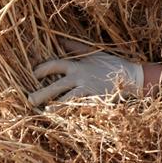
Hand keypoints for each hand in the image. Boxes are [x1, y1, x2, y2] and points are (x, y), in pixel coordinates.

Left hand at [28, 40, 144, 105]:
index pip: (54, 65)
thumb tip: (62, 41)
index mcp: (78, 66)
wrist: (133, 78)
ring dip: (55, 107)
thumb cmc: (113, 64)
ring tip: (45, 112)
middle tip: (29, 100)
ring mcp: (88, 91)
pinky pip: (80, 110)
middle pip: (56, 86)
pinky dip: (72, 115)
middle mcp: (80, 78)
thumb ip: (77, 48)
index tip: (33, 75)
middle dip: (41, 93)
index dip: (42, 69)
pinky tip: (64, 120)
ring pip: (66, 101)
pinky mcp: (96, 102)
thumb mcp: (94, 53)